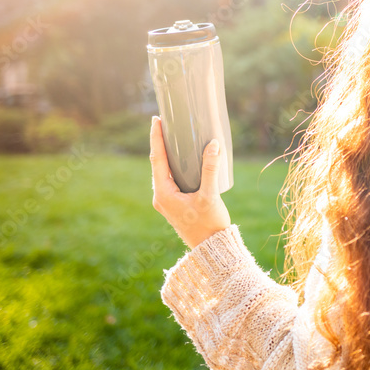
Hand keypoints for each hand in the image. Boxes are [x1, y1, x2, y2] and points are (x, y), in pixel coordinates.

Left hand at [150, 116, 231, 248]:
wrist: (212, 249)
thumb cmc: (209, 225)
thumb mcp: (210, 196)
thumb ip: (210, 169)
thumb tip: (213, 144)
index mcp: (164, 194)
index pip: (157, 159)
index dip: (156, 138)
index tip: (156, 120)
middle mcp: (161, 197)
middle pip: (158, 163)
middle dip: (160, 143)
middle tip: (165, 123)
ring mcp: (167, 202)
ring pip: (164, 172)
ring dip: (167, 154)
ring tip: (173, 138)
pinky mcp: (175, 204)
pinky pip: (171, 179)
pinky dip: (174, 166)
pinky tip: (183, 160)